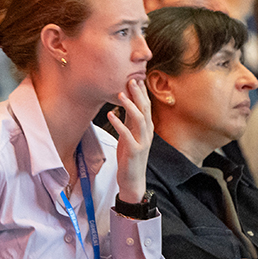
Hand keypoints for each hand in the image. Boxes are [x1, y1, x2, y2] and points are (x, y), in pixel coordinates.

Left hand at [108, 79, 152, 203]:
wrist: (133, 180)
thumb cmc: (130, 157)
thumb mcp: (130, 136)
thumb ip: (129, 121)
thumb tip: (125, 104)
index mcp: (147, 128)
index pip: (146, 106)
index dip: (141, 92)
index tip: (135, 78)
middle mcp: (147, 133)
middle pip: (145, 109)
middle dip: (138, 94)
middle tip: (130, 80)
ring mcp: (142, 142)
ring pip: (139, 120)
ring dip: (130, 106)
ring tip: (120, 94)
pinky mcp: (135, 151)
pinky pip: (127, 135)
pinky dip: (118, 124)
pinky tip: (110, 115)